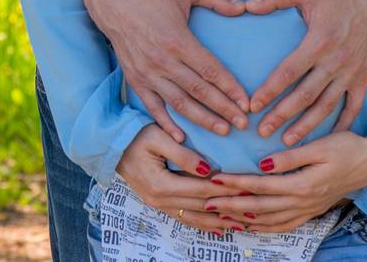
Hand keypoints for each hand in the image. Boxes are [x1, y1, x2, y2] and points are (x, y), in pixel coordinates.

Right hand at [86, 0, 250, 137]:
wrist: (111, 0)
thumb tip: (242, 6)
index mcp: (176, 40)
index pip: (210, 70)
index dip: (230, 88)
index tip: (247, 102)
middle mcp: (161, 60)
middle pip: (198, 90)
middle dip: (223, 109)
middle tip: (244, 123)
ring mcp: (146, 72)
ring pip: (179, 102)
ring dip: (202, 119)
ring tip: (223, 130)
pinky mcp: (134, 79)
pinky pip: (153, 106)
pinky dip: (166, 123)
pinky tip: (182, 137)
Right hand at [115, 124, 237, 234]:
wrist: (112, 148)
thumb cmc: (135, 137)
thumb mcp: (157, 137)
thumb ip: (182, 154)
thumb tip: (207, 169)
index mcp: (161, 184)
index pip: (201, 189)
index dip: (225, 190)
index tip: (247, 188)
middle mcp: (160, 200)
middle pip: (202, 207)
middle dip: (229, 208)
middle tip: (254, 208)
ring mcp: (159, 205)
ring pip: (195, 218)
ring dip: (219, 222)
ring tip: (243, 223)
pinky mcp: (159, 205)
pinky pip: (185, 219)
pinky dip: (204, 224)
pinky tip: (219, 228)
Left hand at [203, 131, 366, 233]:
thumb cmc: (346, 148)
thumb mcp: (320, 146)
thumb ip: (290, 157)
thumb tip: (262, 164)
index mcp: (303, 185)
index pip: (261, 186)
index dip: (236, 184)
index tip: (214, 180)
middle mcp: (303, 202)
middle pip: (260, 207)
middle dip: (230, 206)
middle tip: (205, 202)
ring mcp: (307, 210)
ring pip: (269, 220)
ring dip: (242, 219)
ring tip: (219, 216)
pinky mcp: (311, 211)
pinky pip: (283, 225)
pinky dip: (263, 227)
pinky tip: (249, 224)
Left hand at [243, 0, 366, 142]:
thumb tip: (246, 5)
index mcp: (318, 42)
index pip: (288, 72)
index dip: (270, 90)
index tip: (252, 106)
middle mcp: (336, 62)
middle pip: (305, 96)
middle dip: (282, 116)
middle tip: (262, 132)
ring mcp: (352, 72)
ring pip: (327, 106)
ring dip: (307, 125)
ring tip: (288, 142)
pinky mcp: (365, 77)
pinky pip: (354, 106)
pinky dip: (342, 123)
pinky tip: (328, 137)